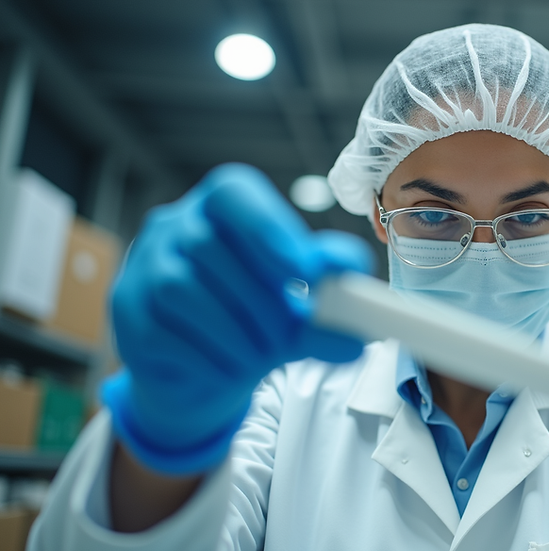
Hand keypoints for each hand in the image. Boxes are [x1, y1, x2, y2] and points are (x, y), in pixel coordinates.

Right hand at [102, 163, 372, 474]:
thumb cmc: (253, 319)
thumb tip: (360, 330)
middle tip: (290, 336)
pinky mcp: (127, 313)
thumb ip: (329, 309)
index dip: (269, 228)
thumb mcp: (299, 309)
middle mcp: (174, 225)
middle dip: (261, 301)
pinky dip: (208, 356)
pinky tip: (228, 366)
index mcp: (223, 207)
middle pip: (211, 247)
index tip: (305, 273)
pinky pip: (163, 331)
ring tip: (263, 355)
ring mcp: (142, 266)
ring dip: (235, 332)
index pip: (235, 194)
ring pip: (184, 289)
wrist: (203, 369)